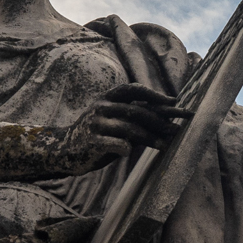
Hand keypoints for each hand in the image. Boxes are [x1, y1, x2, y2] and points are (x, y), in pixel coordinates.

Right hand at [59, 83, 189, 169]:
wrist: (64, 148)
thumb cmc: (96, 134)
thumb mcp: (112, 120)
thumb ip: (133, 116)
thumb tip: (165, 117)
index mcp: (108, 98)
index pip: (134, 90)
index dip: (155, 95)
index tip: (174, 101)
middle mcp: (102, 107)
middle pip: (136, 110)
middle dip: (160, 120)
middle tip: (177, 129)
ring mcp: (96, 124)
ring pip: (129, 128)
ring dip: (150, 137)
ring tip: (166, 145)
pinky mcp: (92, 142)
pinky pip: (114, 143)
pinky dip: (124, 147)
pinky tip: (132, 152)